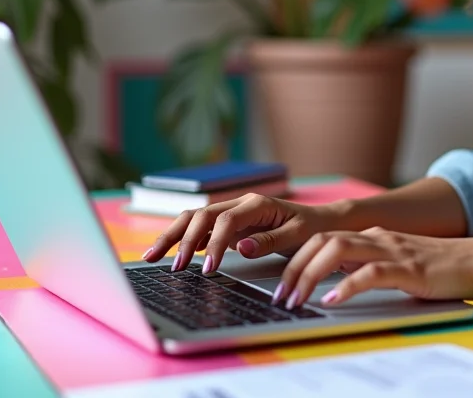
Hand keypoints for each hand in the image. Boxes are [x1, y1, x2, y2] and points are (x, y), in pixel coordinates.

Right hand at [141, 194, 345, 273]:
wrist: (320, 221)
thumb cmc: (311, 228)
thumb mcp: (298, 236)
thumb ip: (270, 242)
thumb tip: (241, 247)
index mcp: (257, 204)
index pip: (225, 220)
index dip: (212, 243)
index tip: (207, 268)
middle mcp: (240, 203)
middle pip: (200, 214)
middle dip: (181, 239)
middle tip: (172, 267)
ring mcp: (232, 211)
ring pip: (194, 217)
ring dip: (172, 235)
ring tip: (152, 256)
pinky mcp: (228, 222)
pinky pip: (200, 226)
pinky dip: (182, 238)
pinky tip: (170, 254)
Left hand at [274, 227, 472, 308]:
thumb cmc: (444, 267)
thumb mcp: (399, 264)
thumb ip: (371, 265)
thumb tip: (338, 278)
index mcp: (374, 235)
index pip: (322, 239)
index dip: (296, 260)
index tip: (281, 285)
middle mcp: (379, 237)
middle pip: (321, 241)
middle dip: (294, 268)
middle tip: (280, 296)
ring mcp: (393, 250)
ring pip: (337, 249)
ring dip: (310, 275)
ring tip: (296, 299)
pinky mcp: (409, 268)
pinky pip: (369, 272)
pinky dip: (346, 286)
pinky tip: (333, 301)